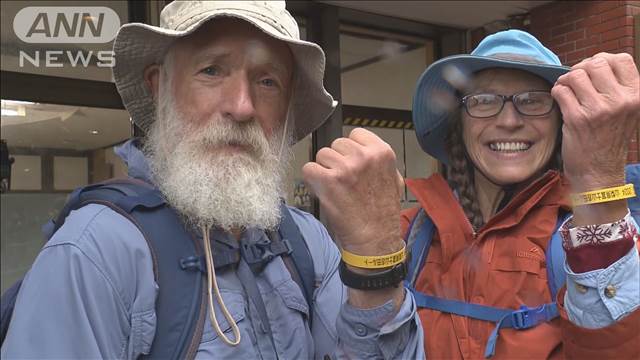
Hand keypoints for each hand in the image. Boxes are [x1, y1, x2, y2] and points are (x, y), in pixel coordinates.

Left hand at [302, 128, 404, 254]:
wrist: (375, 239)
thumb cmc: (384, 213)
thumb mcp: (393, 179)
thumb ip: (379, 161)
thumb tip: (365, 150)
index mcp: (382, 152)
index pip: (356, 133)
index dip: (351, 149)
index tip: (351, 162)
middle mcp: (364, 156)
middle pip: (336, 143)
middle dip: (337, 159)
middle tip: (344, 180)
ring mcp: (345, 168)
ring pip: (322, 155)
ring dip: (324, 169)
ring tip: (336, 187)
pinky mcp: (328, 181)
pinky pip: (309, 169)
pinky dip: (312, 180)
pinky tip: (323, 190)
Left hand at [551, 53, 639, 191]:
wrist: (599, 172)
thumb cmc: (608, 139)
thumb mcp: (626, 111)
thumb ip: (617, 87)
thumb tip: (594, 61)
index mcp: (637, 95)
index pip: (621, 59)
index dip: (602, 60)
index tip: (592, 71)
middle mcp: (621, 100)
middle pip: (595, 63)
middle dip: (581, 69)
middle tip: (575, 82)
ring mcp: (599, 109)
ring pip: (575, 75)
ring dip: (566, 80)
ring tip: (567, 91)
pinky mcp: (578, 118)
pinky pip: (561, 90)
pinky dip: (557, 92)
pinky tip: (561, 100)